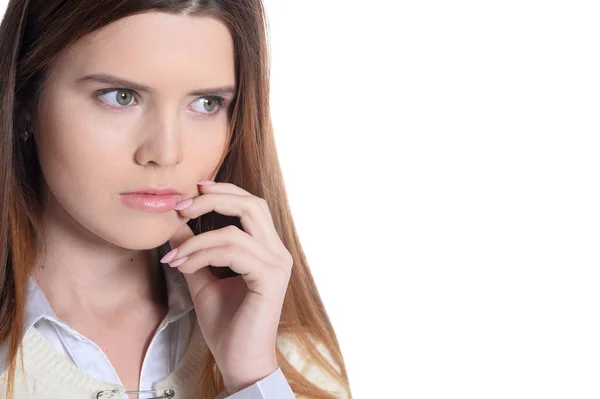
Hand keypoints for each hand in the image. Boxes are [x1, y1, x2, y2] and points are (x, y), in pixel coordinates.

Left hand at [161, 181, 293, 393]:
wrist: (239, 362)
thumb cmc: (226, 325)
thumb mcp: (203, 280)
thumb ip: (194, 250)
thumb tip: (174, 223)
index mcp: (266, 248)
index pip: (250, 205)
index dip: (221, 192)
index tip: (187, 196)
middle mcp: (277, 252)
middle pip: (252, 204)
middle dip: (213, 198)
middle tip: (180, 207)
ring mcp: (277, 265)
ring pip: (237, 230)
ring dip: (197, 239)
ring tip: (175, 256)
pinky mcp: (270, 279)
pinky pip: (234, 252)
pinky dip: (204, 254)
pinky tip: (185, 267)